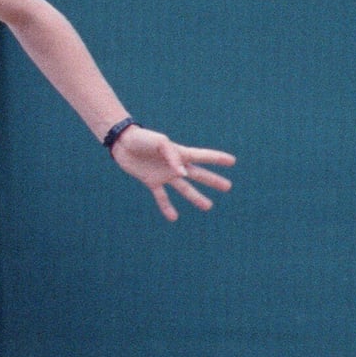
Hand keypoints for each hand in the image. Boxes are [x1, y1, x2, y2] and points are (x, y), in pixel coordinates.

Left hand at [111, 127, 234, 221]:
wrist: (122, 143)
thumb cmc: (143, 138)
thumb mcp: (160, 142)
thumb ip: (172, 156)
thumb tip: (183, 174)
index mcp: (180, 153)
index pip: (203, 156)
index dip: (217, 158)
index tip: (232, 161)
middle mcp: (175, 165)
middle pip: (198, 174)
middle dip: (213, 180)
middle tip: (228, 187)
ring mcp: (164, 174)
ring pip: (184, 188)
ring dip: (196, 197)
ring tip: (208, 206)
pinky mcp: (151, 181)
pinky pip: (162, 196)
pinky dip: (167, 207)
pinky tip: (173, 217)